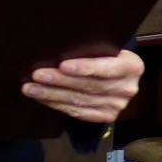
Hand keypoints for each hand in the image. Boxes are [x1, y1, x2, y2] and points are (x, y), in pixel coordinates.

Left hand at [22, 49, 143, 122]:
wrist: (117, 74)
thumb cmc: (104, 53)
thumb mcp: (105, 47)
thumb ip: (91, 48)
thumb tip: (56, 45)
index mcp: (131, 67)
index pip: (107, 68)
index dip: (85, 68)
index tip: (62, 66)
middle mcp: (127, 88)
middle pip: (89, 86)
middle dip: (59, 81)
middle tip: (37, 75)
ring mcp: (117, 105)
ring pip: (79, 100)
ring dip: (51, 94)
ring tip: (30, 88)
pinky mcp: (106, 116)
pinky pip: (77, 112)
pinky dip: (56, 104)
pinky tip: (41, 98)